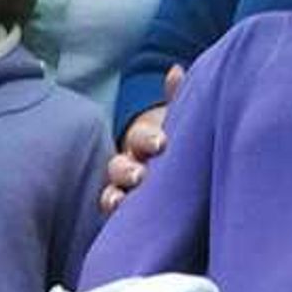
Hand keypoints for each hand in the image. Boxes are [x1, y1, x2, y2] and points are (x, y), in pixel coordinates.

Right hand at [100, 64, 185, 210]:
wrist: (178, 169)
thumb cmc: (178, 141)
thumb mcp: (180, 119)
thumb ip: (178, 98)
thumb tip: (176, 71)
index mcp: (143, 141)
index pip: (140, 138)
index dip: (148, 140)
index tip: (162, 143)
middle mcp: (129, 164)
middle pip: (119, 167)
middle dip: (127, 170)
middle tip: (140, 175)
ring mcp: (124, 190)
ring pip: (111, 192)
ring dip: (113, 197)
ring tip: (118, 203)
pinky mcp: (126, 213)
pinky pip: (115, 217)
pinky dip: (112, 216)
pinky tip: (115, 219)